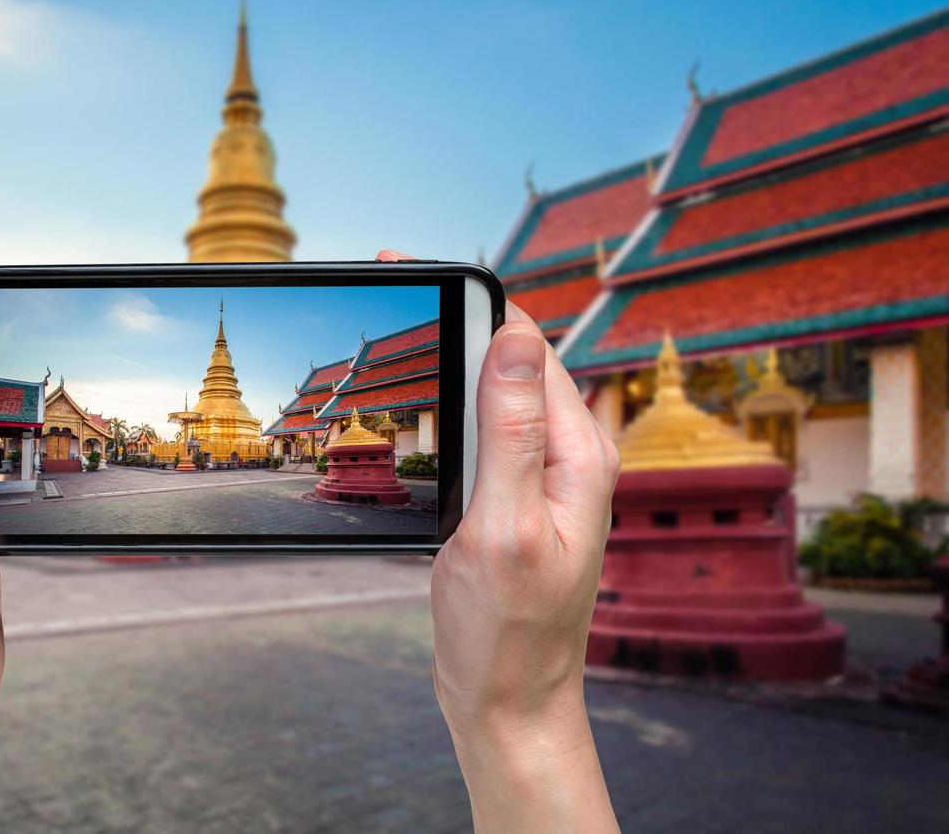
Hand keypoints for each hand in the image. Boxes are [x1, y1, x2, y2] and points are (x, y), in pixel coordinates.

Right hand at [433, 302, 618, 829]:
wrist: (507, 701)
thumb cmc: (507, 631)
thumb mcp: (503, 526)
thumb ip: (510, 432)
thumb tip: (513, 339)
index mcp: (578, 454)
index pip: (528, 342)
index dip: (473, 296)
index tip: (415, 267)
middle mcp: (569, 456)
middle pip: (513, 357)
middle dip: (457, 314)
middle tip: (390, 286)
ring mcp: (544, 477)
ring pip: (497, 390)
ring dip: (452, 356)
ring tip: (397, 329)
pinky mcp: (517, 497)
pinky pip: (487, 429)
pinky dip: (451, 403)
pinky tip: (419, 400)